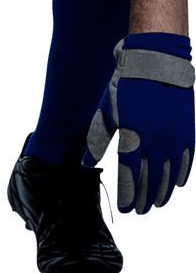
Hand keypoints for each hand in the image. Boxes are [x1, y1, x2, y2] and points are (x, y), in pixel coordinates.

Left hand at [84, 33, 194, 213]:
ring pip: (170, 175)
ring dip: (163, 192)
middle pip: (150, 181)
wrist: (157, 61)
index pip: (129, 177)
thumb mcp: (108, 110)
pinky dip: (182, 174)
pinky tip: (178, 184)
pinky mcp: (188, 131)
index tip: (125, 209)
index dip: (128, 196)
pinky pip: (187, 160)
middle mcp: (155, 142)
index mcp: (133, 137)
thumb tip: (87, 163)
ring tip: (157, 204)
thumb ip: (99, 139)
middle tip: (139, 211)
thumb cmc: (127, 84)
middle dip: (143, 199)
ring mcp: (174, 137)